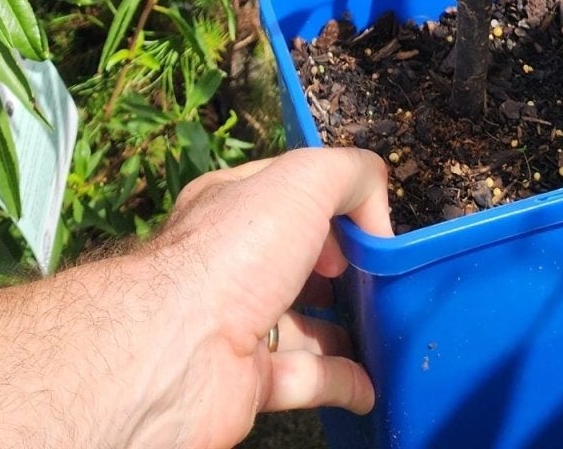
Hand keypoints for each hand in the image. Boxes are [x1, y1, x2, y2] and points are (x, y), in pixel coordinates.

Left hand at [146, 148, 392, 448]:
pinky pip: (304, 380)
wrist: (177, 352)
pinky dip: (340, 382)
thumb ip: (351, 176)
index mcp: (235, 205)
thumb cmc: (235, 253)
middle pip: (297, 261)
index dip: (334, 204)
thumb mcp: (303, 180)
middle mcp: (233, 262)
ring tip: (385, 332)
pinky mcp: (246, 382)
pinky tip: (370, 386)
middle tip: (380, 279)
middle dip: (341, 269)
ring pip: (302, 323)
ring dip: (344, 330)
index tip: (370, 228)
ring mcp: (237, 326)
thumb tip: (378, 217)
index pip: (290, 192)